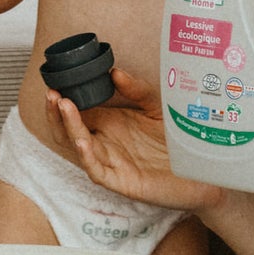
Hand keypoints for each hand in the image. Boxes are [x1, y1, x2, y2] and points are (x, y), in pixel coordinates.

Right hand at [44, 69, 220, 210]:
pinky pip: (97, 171)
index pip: (78, 111)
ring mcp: (111, 162)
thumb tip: (114, 73)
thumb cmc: (177, 141)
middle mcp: (106, 143)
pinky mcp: (122, 181)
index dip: (65, 98)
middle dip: (56, 112)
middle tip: (52, 93)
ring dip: (68, 128)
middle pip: (69, 130)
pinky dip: (86, 157)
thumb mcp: (157, 108)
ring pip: (79, 148)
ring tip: (63, 106)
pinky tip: (81, 142)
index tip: (57, 81)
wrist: (202, 171)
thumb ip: (137, 90)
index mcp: (110, 124)